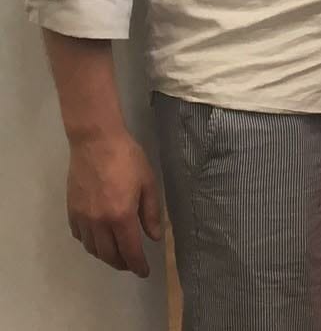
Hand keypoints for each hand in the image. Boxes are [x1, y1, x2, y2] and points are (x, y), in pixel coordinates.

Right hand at [65, 129, 163, 277]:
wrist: (96, 142)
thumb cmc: (127, 159)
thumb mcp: (148, 183)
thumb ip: (151, 213)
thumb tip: (154, 237)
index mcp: (121, 216)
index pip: (130, 250)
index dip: (138, 265)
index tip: (144, 272)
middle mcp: (99, 222)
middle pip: (109, 254)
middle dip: (122, 263)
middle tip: (132, 263)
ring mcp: (82, 218)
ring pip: (93, 249)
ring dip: (106, 255)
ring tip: (117, 253)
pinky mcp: (71, 211)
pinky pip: (80, 237)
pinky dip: (90, 243)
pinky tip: (99, 238)